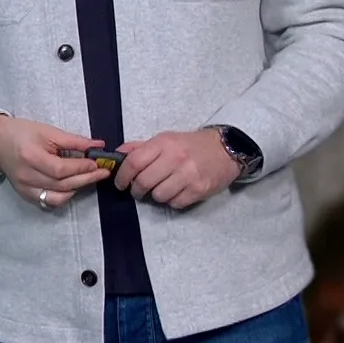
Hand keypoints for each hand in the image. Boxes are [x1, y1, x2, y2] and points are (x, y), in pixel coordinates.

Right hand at [0, 113, 108, 209]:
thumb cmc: (21, 133)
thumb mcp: (47, 131)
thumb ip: (73, 140)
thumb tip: (98, 146)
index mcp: (30, 156)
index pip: (61, 169)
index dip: (81, 168)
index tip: (97, 163)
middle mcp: (26, 176)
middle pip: (62, 184)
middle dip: (86, 179)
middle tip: (103, 172)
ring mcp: (25, 188)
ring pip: (58, 197)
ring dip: (77, 189)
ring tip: (89, 178)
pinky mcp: (26, 195)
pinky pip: (50, 202)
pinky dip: (64, 196)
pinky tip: (73, 186)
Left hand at [112, 130, 241, 208]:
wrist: (226, 150)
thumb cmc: (191, 145)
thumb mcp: (166, 139)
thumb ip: (141, 148)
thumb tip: (117, 155)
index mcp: (164, 143)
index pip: (134, 162)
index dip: (122, 176)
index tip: (120, 183)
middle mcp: (175, 158)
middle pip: (144, 181)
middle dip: (136, 190)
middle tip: (137, 191)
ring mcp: (188, 175)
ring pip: (159, 195)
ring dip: (156, 196)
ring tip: (161, 189)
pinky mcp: (199, 189)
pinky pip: (175, 203)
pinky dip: (172, 201)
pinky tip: (176, 192)